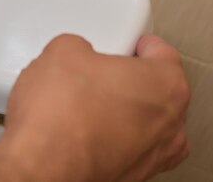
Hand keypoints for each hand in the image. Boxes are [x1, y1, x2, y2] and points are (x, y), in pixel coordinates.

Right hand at [0, 34, 189, 181]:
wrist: (42, 167)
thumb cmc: (61, 117)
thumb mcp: (62, 52)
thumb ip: (79, 47)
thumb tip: (73, 56)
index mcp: (166, 85)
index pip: (162, 52)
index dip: (137, 43)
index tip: (126, 42)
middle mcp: (170, 126)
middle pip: (155, 90)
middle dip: (128, 79)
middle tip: (97, 71)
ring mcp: (152, 157)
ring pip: (142, 123)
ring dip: (119, 112)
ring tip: (83, 103)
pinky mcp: (129, 178)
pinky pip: (123, 148)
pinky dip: (106, 138)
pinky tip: (77, 130)